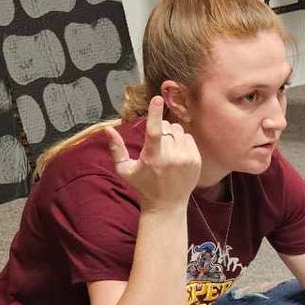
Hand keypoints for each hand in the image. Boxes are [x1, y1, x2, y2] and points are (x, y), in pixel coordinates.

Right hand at [105, 97, 199, 211]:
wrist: (167, 205)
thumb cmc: (143, 186)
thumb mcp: (125, 169)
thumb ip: (116, 149)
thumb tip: (107, 129)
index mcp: (152, 157)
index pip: (154, 130)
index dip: (155, 113)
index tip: (157, 99)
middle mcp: (171, 157)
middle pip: (166, 126)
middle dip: (160, 130)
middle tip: (156, 146)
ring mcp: (186, 159)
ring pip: (178, 129)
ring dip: (171, 135)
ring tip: (166, 150)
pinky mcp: (196, 160)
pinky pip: (188, 137)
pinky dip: (181, 142)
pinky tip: (176, 154)